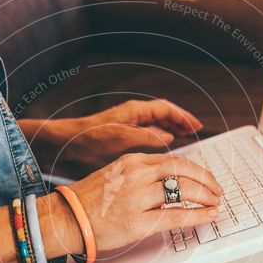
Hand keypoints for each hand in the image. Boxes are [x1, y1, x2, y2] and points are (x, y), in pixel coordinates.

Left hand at [23, 99, 203, 176]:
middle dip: (181, 123)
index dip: (183, 117)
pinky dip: (159, 140)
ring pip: (156, 125)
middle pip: (164, 116)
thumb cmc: (89, 138)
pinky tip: (162, 152)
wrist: (66, 143)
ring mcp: (127, 126)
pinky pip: (147, 135)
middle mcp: (133, 116)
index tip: (196, 126)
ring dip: (172, 131)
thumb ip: (147, 136)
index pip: (166, 109)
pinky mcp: (122, 138)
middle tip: (196, 132)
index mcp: (134, 112)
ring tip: (186, 140)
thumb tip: (170, 138)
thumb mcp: (121, 137)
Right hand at [40, 152, 223, 255]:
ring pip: (184, 190)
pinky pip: (176, 215)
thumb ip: (137, 174)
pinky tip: (209, 216)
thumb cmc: (86, 202)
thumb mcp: (114, 175)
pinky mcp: (137, 222)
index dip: (195, 169)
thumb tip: (165, 181)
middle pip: (183, 171)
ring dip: (206, 196)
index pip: (173, 160)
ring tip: (215, 202)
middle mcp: (136, 175)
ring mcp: (137, 198)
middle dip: (206, 180)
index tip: (205, 177)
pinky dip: (198, 215)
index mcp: (131, 161)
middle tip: (217, 189)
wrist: (64, 219)